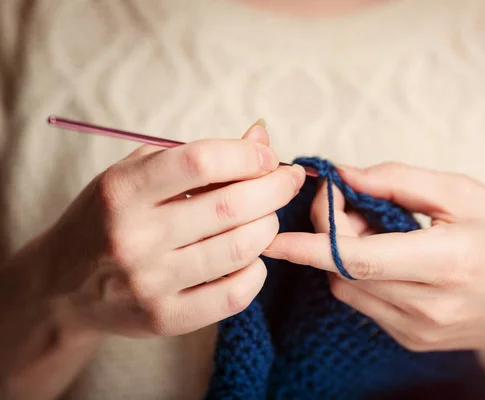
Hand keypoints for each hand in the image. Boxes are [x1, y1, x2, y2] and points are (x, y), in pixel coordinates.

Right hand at [26, 122, 304, 337]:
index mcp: (123, 191)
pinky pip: (235, 294)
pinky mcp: (165, 319)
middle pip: (230, 206)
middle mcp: (133, 237)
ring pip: (240, 249)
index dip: (248, 154)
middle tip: (286, 181)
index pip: (201, 162)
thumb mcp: (134, 174)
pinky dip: (257, 270)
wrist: (61, 286)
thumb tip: (261, 136)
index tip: (268, 156)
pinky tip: (252, 256)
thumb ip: (195, 155)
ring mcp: (150, 283)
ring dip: (268, 227)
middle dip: (274, 188)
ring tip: (267, 216)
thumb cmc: (107, 218)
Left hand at [265, 162, 484, 353]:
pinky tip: (386, 255)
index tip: (271, 235)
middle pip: (345, 271)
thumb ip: (398, 181)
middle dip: (330, 233)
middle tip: (352, 201)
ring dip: (343, 255)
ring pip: (348, 289)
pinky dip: (360, 274)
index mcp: (445, 264)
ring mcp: (419, 331)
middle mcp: (428, 307)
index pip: (356, 258)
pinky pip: (365, 303)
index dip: (307, 245)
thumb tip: (344, 175)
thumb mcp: (464, 193)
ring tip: (377, 229)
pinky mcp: (413, 340)